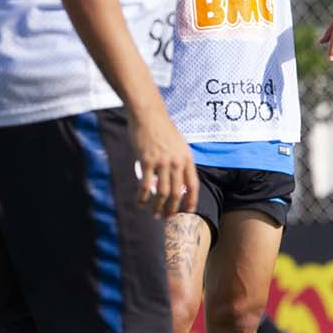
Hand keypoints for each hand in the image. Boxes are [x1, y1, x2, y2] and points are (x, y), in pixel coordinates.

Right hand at [130, 103, 196, 218]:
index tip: (187, 212)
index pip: (193, 185)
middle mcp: (177, 162)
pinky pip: (145, 184)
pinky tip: (139, 203)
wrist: (148, 115)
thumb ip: (178, 161)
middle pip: (177, 192)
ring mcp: (162, 162)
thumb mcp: (178, 144)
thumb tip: (174, 180)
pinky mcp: (147, 161)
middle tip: (166, 217)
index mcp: (187, 158)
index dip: (191, 201)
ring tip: (154, 214)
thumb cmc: (162, 129)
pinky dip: (142, 197)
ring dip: (158, 206)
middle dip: (172, 208)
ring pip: (161, 192)